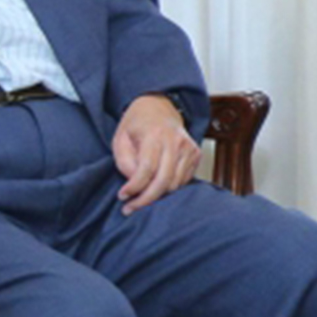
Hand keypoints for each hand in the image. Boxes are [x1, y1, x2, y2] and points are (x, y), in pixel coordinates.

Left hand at [112, 94, 200, 214]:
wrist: (159, 109)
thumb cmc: (136, 125)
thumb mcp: (120, 139)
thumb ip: (125, 162)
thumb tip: (136, 184)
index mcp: (155, 135)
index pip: (147, 169)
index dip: (134, 187)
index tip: (122, 196)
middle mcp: (176, 141)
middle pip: (164, 181)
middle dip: (146, 199)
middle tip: (130, 208)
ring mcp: (189, 148)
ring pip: (175, 184)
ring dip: (157, 195)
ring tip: (141, 197)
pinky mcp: (196, 154)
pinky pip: (183, 180)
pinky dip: (169, 187)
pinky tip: (156, 185)